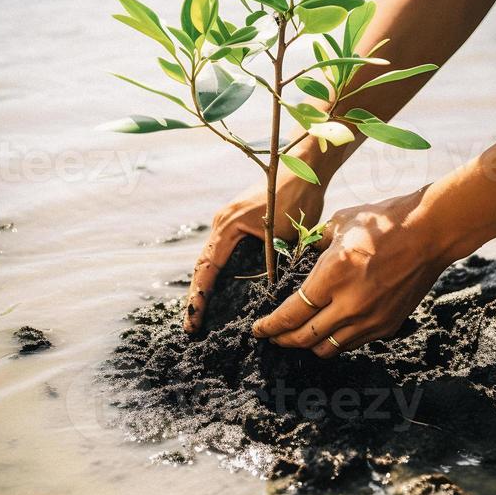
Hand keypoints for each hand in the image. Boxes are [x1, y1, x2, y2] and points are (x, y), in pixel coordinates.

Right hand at [184, 174, 324, 331]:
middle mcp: (222, 223)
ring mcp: (228, 221)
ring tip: (201, 314)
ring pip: (211, 259)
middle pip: (203, 266)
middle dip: (197, 297)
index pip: (207, 269)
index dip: (199, 297)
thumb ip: (272, 262)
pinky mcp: (238, 221)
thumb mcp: (285, 235)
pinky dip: (218, 272)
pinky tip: (222, 290)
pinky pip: (222, 252)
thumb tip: (268, 295)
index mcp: (228, 226)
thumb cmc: (296, 197)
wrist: (303, 167)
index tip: (193, 322)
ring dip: (206, 285)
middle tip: (192, 326)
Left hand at [252, 189, 450, 357]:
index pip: (291, 314)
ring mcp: (371, 319)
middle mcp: (350, 304)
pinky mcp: (388, 325)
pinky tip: (330, 328)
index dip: (270, 326)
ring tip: (299, 335)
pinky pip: (353, 343)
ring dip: (309, 344)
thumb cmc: (384, 222)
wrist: (430, 233)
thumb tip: (299, 256)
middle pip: (304, 338)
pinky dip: (336, 340)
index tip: (258, 329)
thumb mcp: (340, 224)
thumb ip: (315, 244)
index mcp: (332, 275)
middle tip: (272, 337)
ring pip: (328, 348)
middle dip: (283, 340)